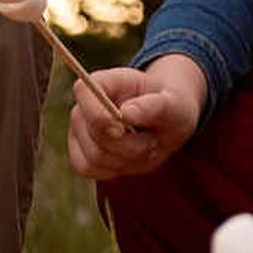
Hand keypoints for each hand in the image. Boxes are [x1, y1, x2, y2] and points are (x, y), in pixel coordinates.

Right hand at [64, 55, 205, 179]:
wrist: (167, 125)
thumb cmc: (170, 108)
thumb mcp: (173, 105)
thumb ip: (154, 106)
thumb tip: (126, 113)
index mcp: (103, 82)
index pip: (83, 91)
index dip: (98, 113)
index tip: (121, 128)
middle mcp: (84, 105)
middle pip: (94, 133)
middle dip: (129, 144)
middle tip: (153, 140)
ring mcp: (79, 131)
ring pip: (95, 157)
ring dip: (128, 159)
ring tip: (145, 146)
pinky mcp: (80, 155)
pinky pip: (90, 170)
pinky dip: (116, 169)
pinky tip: (132, 158)